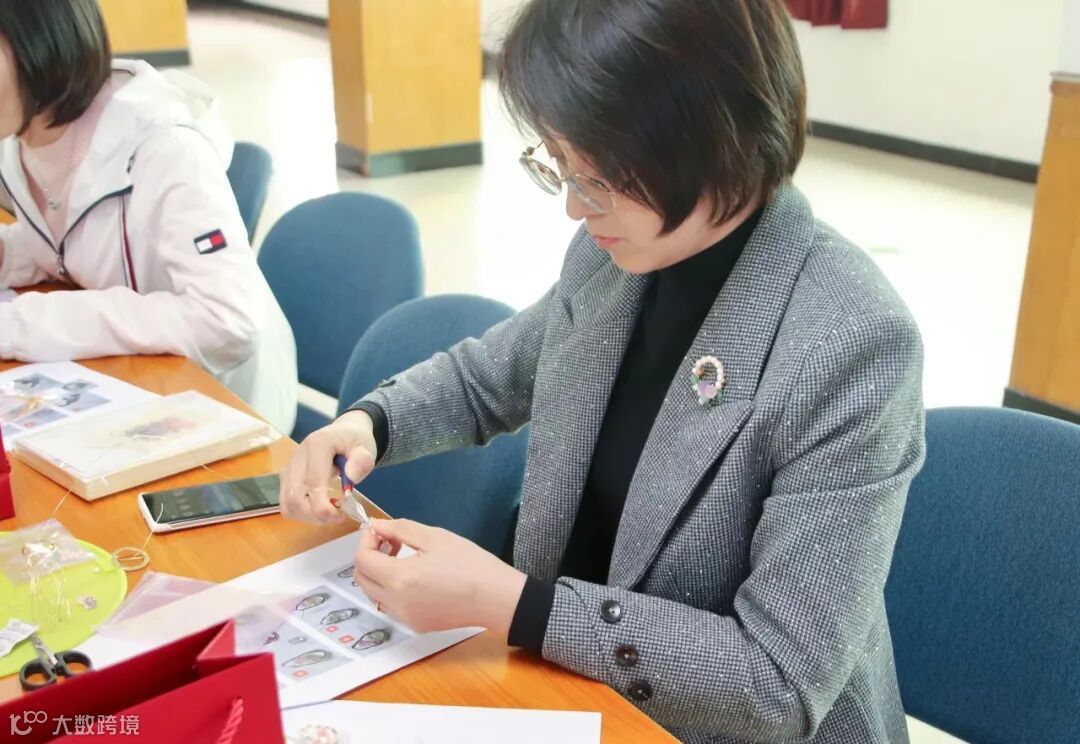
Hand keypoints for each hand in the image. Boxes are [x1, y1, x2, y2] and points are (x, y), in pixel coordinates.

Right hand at [280, 410, 376, 523]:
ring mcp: (289, 466)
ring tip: (329, 512)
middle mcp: (298, 455)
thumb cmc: (356, 441)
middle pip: (296, 496)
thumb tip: (351, 477)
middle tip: (338, 516)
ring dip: (307, 515)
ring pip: (287, 502)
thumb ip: (362, 461)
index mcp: (318, 445)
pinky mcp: (286, 476)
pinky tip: (317, 508)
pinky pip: (285, 501)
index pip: (313, 482)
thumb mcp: (366, 447)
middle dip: (316, 514)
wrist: (345, 431)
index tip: (340, 515)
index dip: (323, 506)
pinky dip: (300, 512)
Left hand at [354, 519, 527, 638]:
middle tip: (390, 543)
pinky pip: (391, 606)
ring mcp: (405, 617)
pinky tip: (415, 578)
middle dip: (369, 557)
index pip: (362, 560)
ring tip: (403, 559)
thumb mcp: (435, 537)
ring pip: (374, 594)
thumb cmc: (470, 563)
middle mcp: (396, 602)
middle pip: (362, 579)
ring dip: (378, 574)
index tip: (382, 531)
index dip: (366, 541)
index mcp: (400, 578)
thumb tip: (376, 526)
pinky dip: (391, 589)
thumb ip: (400, 529)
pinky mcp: (416, 625)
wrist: (496, 598)